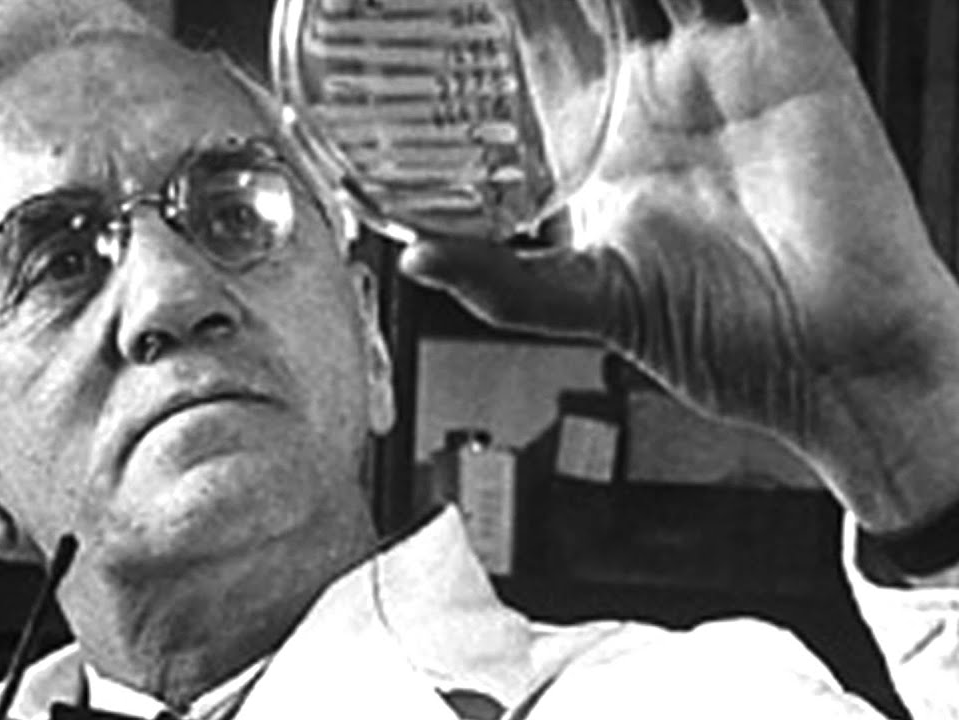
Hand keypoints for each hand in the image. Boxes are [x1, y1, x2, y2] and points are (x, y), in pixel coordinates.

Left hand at [400, 0, 958, 533]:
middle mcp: (657, 89)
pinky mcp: (796, 55)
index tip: (440, 1)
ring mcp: (724, 64)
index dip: (506, 5)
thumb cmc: (719, 339)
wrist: (830, 360)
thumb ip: (503, 280)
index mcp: (600, 136)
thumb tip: (413, 260)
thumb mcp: (591, 302)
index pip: (540, 36)